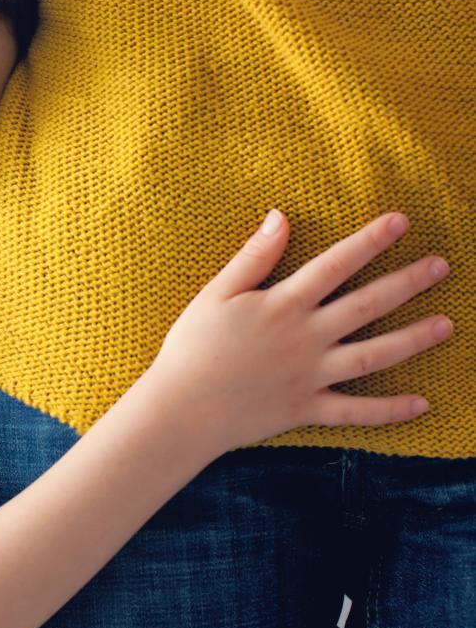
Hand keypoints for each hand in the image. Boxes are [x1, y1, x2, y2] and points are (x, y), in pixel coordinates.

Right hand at [140, 210, 451, 454]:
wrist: (180, 409)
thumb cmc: (190, 348)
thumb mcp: (215, 294)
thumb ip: (253, 257)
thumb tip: (280, 216)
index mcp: (282, 305)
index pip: (334, 265)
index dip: (369, 241)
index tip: (400, 220)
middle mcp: (305, 338)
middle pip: (366, 305)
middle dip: (407, 283)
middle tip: (441, 266)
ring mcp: (310, 375)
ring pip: (373, 356)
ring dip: (413, 340)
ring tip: (447, 325)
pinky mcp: (307, 408)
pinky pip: (355, 411)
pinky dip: (389, 410)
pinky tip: (421, 403)